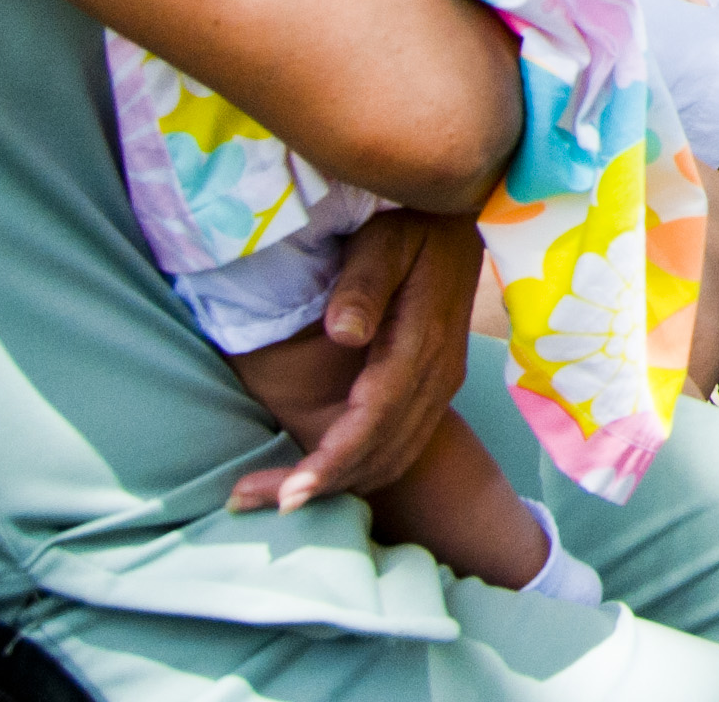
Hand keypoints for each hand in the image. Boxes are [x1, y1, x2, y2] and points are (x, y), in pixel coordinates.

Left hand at [227, 209, 483, 512]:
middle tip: (252, 502)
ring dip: (337, 484)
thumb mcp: (386, 239)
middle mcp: (436, 375)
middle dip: (320, 485)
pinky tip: (318, 472)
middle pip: (381, 452)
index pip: (375, 418)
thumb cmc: (414, 222)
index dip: (332, 461)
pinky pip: (399, 446)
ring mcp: (439, 384)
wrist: (466, 217)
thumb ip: (364, 284)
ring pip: (392, 457)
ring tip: (273, 496)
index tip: (289, 494)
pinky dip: (359, 469)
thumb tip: (342, 335)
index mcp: (422, 342)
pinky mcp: (433, 386)